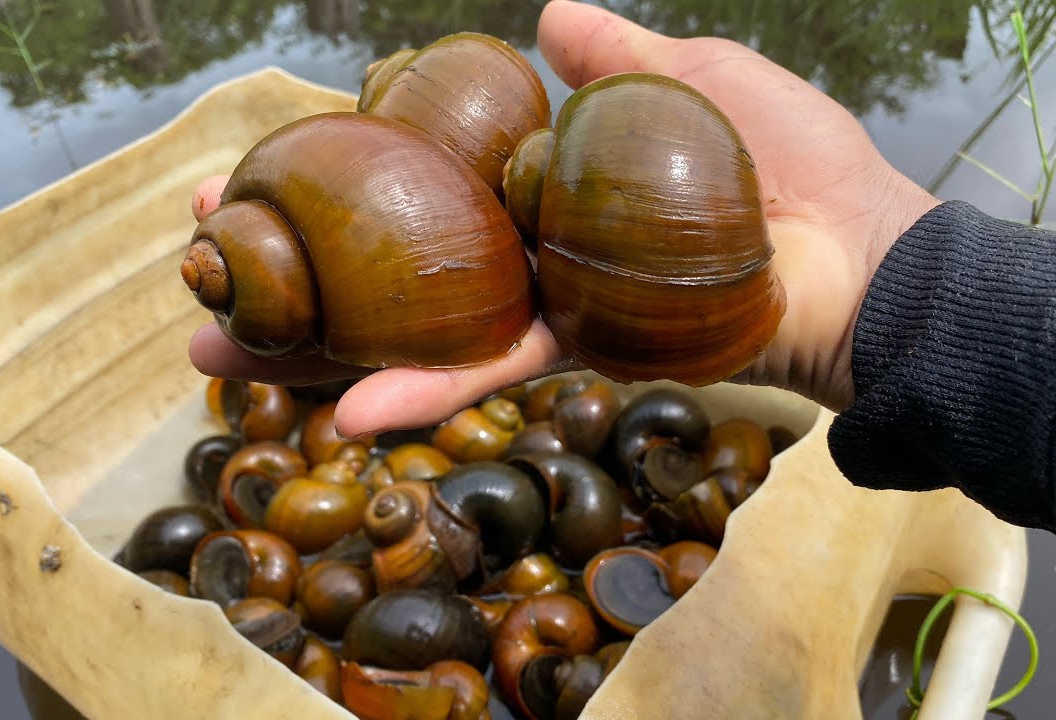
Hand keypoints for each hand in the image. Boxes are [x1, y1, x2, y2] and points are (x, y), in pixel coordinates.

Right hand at [187, 0, 938, 438]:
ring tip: (216, 358)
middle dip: (290, 267)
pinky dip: (417, 395)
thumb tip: (545, 9)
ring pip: (409, 332)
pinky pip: (484, 377)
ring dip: (312, 351)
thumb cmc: (794, 163)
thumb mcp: (697, 76)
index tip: (255, 164)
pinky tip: (341, 414)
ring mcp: (544, 307)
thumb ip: (617, 55)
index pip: (417, 177)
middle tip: (195, 267)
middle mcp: (526, 251)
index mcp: (542, 183)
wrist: (860, 257)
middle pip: (387, 261)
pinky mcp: (575, 355)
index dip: (336, 172)